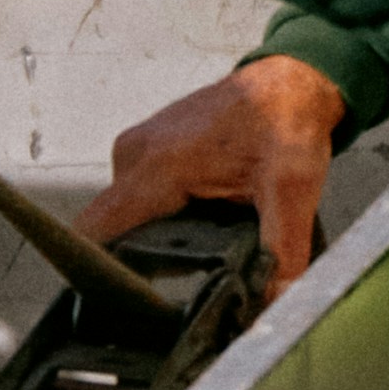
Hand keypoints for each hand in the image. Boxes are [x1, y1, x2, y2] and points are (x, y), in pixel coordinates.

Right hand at [80, 51, 342, 288]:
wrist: (293, 80)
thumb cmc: (289, 122)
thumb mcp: (293, 189)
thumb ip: (282, 251)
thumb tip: (279, 303)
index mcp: (156, 166)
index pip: (95, 234)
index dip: (103, 277)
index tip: (126, 309)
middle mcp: (134, 156)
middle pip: (110, 233)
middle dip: (139, 265)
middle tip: (182, 291)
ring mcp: (137, 151)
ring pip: (125, 218)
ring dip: (154, 241)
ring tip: (198, 257)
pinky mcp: (147, 152)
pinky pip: (137, 198)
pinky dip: (161, 218)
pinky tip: (198, 228)